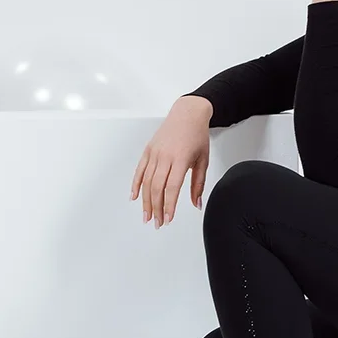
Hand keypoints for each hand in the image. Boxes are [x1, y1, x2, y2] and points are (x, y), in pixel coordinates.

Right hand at [130, 97, 211, 227]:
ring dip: (145, 202)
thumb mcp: (203, 160)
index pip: (172, 187)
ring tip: (147, 216)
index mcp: (181, 158)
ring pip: (146, 182)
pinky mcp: (148, 150)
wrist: (187, 113)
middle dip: (157, 208)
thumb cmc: (197, 135)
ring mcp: (154, 152)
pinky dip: (135, 185)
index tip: (168, 219)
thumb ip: (199, 184)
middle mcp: (165, 156)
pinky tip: (134, 197)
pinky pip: (139, 170)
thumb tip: (197, 204)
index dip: (169, 206)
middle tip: (157, 223)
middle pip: (157, 188)